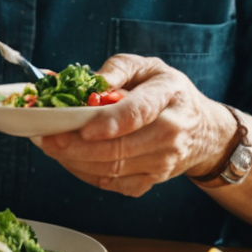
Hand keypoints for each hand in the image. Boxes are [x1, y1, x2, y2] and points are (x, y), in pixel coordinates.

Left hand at [35, 54, 236, 196]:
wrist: (204, 131)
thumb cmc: (170, 93)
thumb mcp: (149, 67)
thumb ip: (117, 69)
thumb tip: (89, 84)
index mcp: (169, 97)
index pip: (139, 113)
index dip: (111, 123)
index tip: (84, 128)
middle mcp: (170, 134)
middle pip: (120, 149)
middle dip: (77, 147)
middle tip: (48, 139)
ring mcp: (162, 163)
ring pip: (112, 170)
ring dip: (76, 162)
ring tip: (52, 148)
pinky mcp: (152, 182)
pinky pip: (113, 184)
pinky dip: (87, 174)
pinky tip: (71, 159)